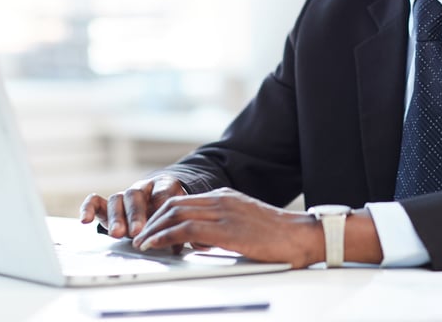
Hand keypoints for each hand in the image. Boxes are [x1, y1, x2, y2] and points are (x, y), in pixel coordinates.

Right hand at [79, 175, 187, 238]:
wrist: (158, 199)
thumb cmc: (168, 208)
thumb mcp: (176, 213)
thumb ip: (175, 226)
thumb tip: (177, 246)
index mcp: (162, 186)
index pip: (162, 190)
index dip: (161, 203)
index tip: (162, 220)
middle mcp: (140, 189)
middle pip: (135, 196)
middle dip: (136, 215)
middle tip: (137, 232)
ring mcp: (123, 197)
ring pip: (116, 200)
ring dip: (117, 217)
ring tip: (117, 234)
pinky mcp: (107, 205)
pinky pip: (95, 202)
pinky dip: (88, 208)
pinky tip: (85, 221)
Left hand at [131, 187, 321, 267]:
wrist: (301, 236)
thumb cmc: (278, 236)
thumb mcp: (244, 225)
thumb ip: (220, 228)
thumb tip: (197, 241)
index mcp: (226, 197)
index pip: (184, 201)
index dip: (161, 215)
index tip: (150, 229)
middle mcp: (222, 200)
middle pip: (174, 205)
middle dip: (152, 221)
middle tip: (139, 237)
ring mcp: (224, 212)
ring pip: (175, 214)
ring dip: (153, 229)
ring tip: (142, 243)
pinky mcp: (226, 229)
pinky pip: (186, 229)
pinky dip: (164, 237)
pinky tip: (155, 245)